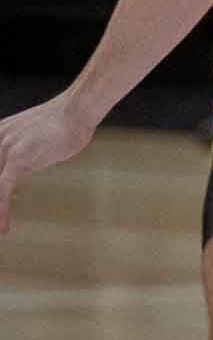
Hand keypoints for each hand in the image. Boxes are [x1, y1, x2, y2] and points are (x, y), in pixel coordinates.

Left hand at [0, 94, 97, 234]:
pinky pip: (3, 189)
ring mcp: (5, 148)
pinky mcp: (18, 158)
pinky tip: (4, 227)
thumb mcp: (33, 141)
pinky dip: (2, 210)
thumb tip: (14, 184)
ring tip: (0, 229)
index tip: (2, 205)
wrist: (77, 110)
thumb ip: (19, 160)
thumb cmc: (63, 124)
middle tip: (0, 220)